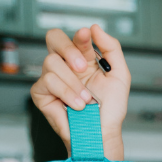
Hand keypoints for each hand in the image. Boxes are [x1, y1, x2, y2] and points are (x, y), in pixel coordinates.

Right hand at [30, 24, 129, 159]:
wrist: (102, 133)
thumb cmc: (110, 110)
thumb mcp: (120, 75)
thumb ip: (111, 48)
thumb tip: (94, 28)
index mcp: (83, 58)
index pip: (75, 37)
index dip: (79, 35)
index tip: (86, 36)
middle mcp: (66, 65)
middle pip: (53, 37)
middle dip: (67, 48)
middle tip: (81, 67)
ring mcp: (52, 78)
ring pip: (51, 62)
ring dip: (73, 83)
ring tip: (85, 100)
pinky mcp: (41, 93)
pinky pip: (47, 81)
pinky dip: (65, 93)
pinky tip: (76, 105)